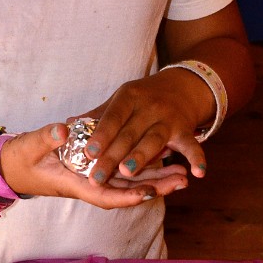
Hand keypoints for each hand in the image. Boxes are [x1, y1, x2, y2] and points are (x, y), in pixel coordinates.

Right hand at [0, 122, 186, 208]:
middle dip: (155, 187)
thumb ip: (46, 138)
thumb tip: (63, 130)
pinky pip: (123, 171)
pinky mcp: (95, 169)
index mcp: (75, 183)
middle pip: (128, 191)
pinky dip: (142, 167)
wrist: (12, 165)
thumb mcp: (31, 146)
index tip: (151, 192)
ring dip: (156, 178)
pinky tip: (161, 160)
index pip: (107, 195)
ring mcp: (94, 177)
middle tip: (183, 179)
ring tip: (183, 173)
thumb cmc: (22, 159)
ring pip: (130, 181)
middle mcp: (90, 184)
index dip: (130, 195)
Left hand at [74, 71, 211, 191]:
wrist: (181, 87)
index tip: (87, 152)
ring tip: (127, 172)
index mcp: (129, 96)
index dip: (100, 134)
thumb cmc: (142, 98)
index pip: (112, 116)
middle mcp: (149, 106)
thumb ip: (96, 115)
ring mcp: (168, 118)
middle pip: (129, 134)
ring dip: (142, 157)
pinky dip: (196, 158)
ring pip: (154, 140)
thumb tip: (66, 125)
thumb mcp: (119, 100)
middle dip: (112, 156)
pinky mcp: (186, 130)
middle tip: (96, 176)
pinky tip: (196, 174)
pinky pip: (192, 146)